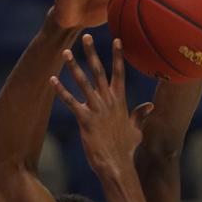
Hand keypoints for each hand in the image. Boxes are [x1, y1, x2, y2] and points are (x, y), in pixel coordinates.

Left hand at [51, 35, 152, 177]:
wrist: (118, 165)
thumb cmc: (126, 149)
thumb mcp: (136, 130)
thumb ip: (139, 115)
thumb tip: (150, 106)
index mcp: (119, 102)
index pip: (119, 74)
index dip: (117, 56)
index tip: (116, 39)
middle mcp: (108, 102)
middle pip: (99, 72)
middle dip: (92, 53)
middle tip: (85, 36)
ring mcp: (97, 110)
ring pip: (83, 82)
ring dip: (73, 66)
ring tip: (65, 52)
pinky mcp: (85, 120)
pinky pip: (71, 102)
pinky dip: (61, 90)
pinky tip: (52, 80)